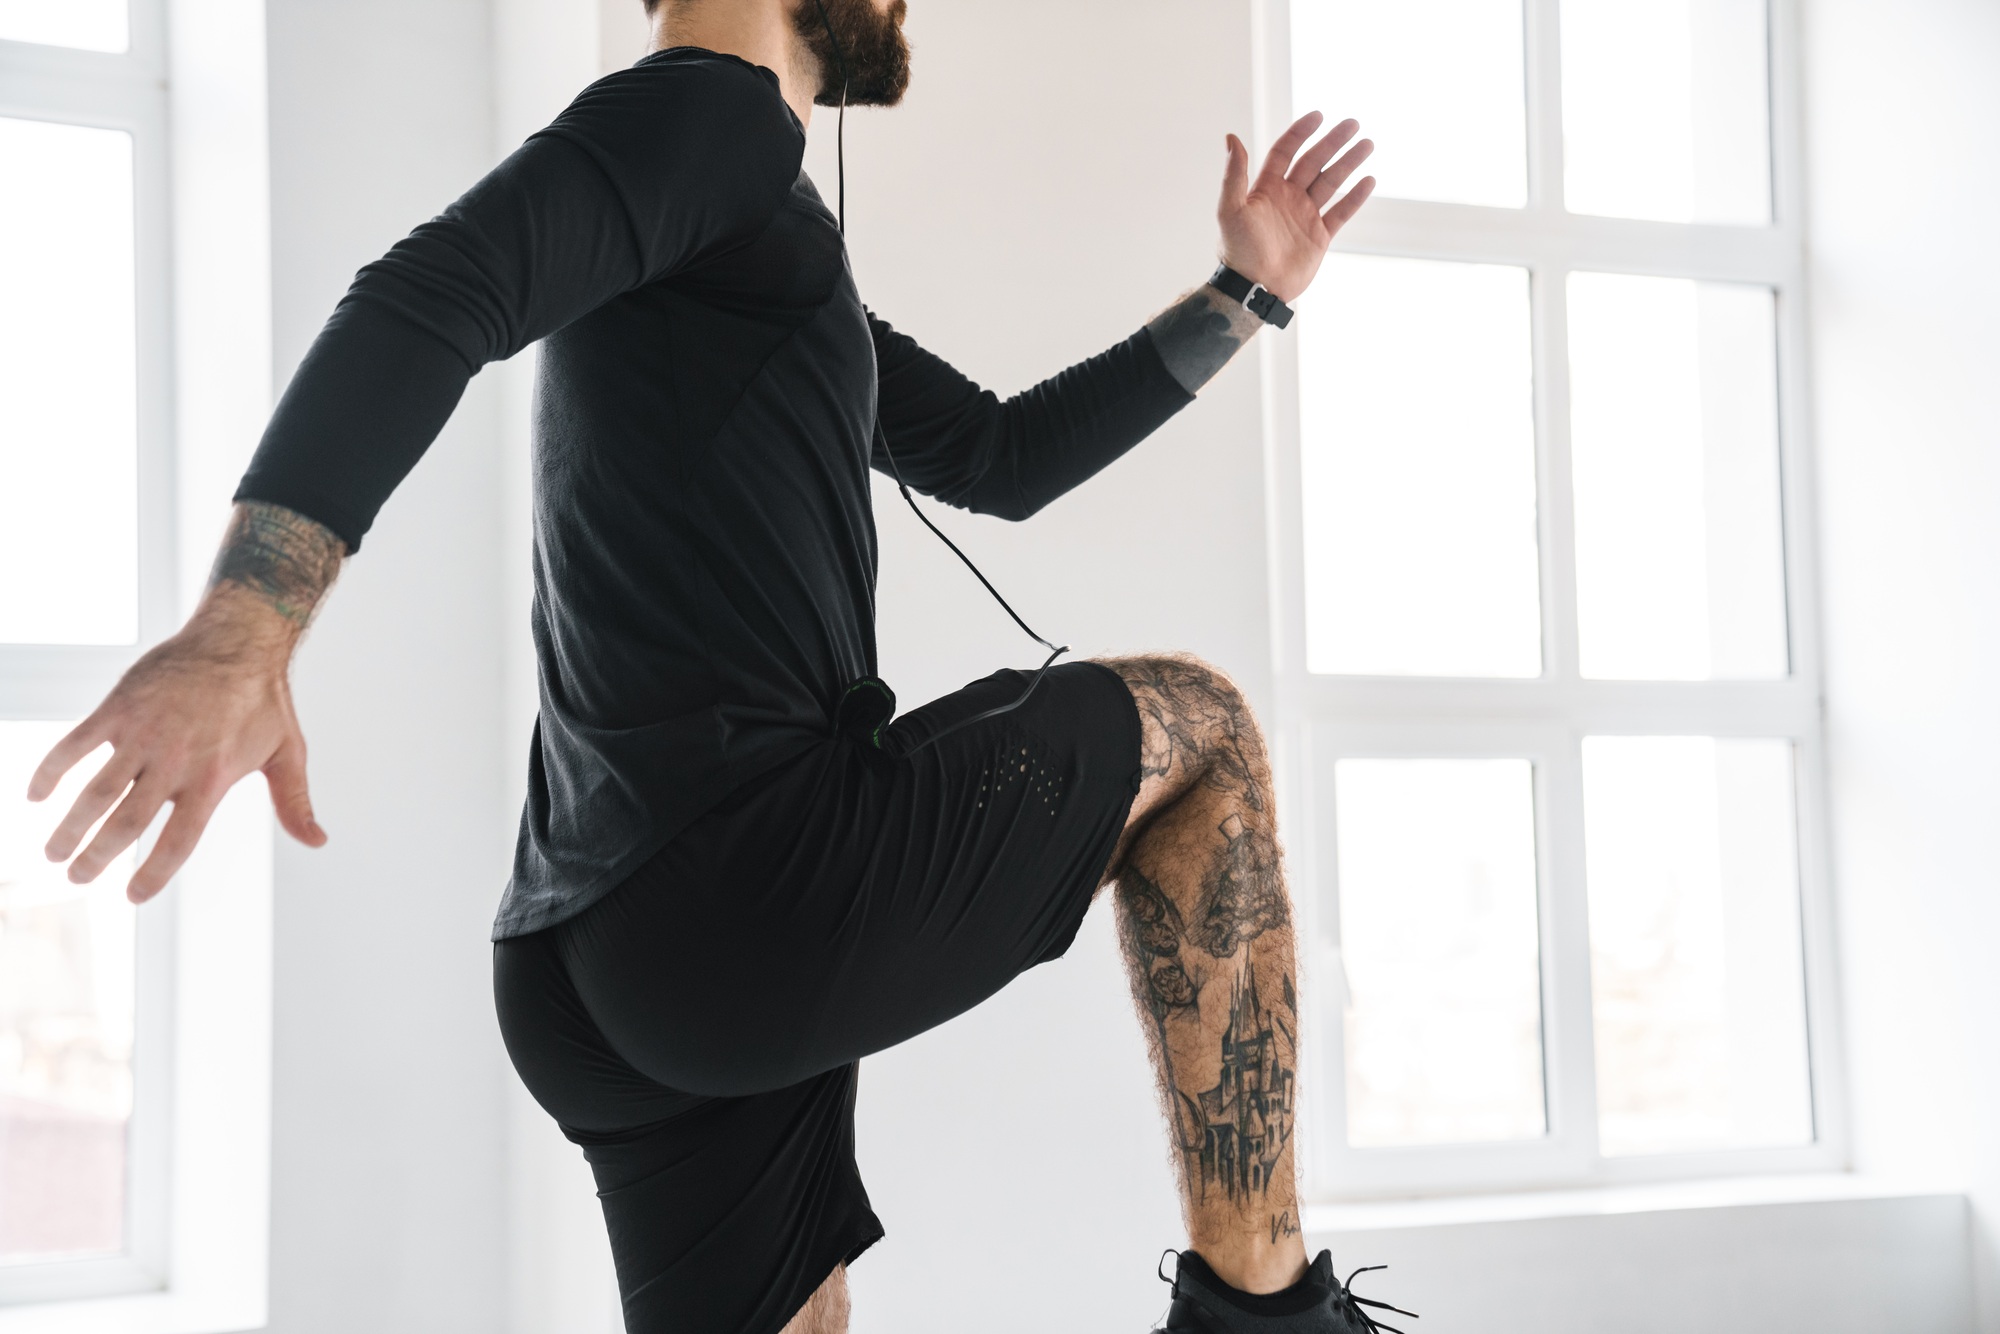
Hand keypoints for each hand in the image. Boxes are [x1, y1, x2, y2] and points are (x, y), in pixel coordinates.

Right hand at [28, 587, 326, 902]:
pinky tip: (35, 794)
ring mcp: (142, 734)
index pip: (179, 840)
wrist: (238, 638)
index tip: (132, 895)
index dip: (154, 873)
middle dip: (97, 856)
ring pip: (96, 791)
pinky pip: (75, 744)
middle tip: (77, 878)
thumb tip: (317, 841)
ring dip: (70, 825)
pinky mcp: (119, 708)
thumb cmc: (264, 700)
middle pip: (127, 822)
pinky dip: (50, 770)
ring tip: (53, 853)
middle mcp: (174, 761)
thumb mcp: (287, 753)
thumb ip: (294, 802)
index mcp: (213, 779)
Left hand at [1218, 111, 1374, 303]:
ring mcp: (1305, 216)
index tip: (1319, 116)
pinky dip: (1355, 197)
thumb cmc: (1238, 251)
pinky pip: (1340, 213)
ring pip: (1331, 182)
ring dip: (1349, 163)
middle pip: (1314, 162)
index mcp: (1266, 189)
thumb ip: (1234, 174)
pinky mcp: (1319, 237)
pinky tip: (1368, 180)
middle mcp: (1287, 198)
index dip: (1300, 133)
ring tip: (1367, 144)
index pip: (1285, 151)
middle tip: (1353, 123)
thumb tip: (1231, 136)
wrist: (1254, 289)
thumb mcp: (1230, 210)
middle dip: (1333, 142)